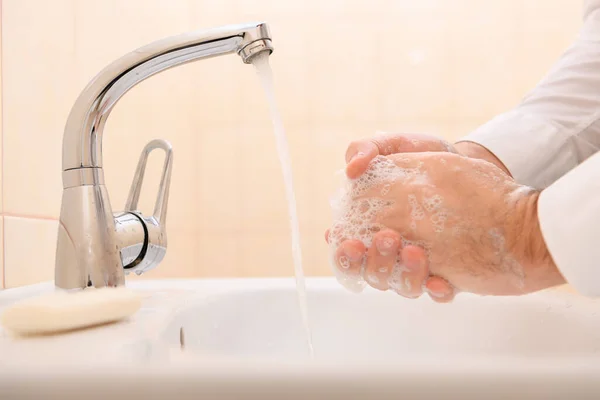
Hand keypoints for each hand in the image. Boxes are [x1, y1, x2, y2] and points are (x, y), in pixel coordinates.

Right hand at [330, 152, 564, 295]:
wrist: (474, 166)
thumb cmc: (427, 157)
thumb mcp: (397, 145)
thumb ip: (366, 149)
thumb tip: (350, 171)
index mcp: (370, 226)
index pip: (347, 251)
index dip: (343, 254)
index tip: (350, 243)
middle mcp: (391, 252)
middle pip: (371, 273)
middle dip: (374, 263)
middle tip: (387, 238)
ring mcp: (419, 264)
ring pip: (402, 287)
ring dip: (404, 275)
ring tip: (416, 252)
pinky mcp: (448, 272)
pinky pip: (438, 293)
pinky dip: (436, 291)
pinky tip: (441, 281)